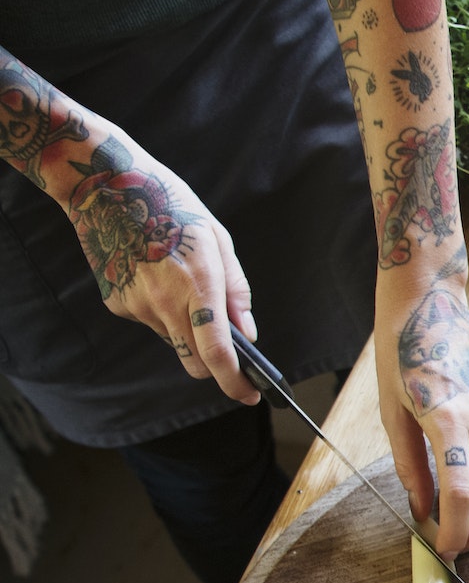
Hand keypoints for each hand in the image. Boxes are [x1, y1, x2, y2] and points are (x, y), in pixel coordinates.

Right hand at [66, 135, 259, 402]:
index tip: (250, 396)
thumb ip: (236, 290)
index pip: (218, 354)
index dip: (236, 383)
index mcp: (199, 286)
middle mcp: (166, 303)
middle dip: (215, 367)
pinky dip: (160, 312)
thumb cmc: (170, 205)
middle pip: (195, 362)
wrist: (104, 186)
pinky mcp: (117, 304)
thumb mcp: (217, 239)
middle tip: (227, 353)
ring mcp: (137, 305)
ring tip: (180, 285)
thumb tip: (248, 333)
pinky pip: (149, 322)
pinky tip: (154, 277)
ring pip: (172, 341)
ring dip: (185, 331)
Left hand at [377, 253, 468, 555]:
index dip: (455, 531)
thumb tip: (422, 511)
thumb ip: (410, 467)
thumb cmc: (400, 354)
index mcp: (446, 417)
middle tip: (462, 547)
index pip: (460, 493)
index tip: (446, 551)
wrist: (429, 301)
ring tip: (467, 516)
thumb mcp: (391, 413)